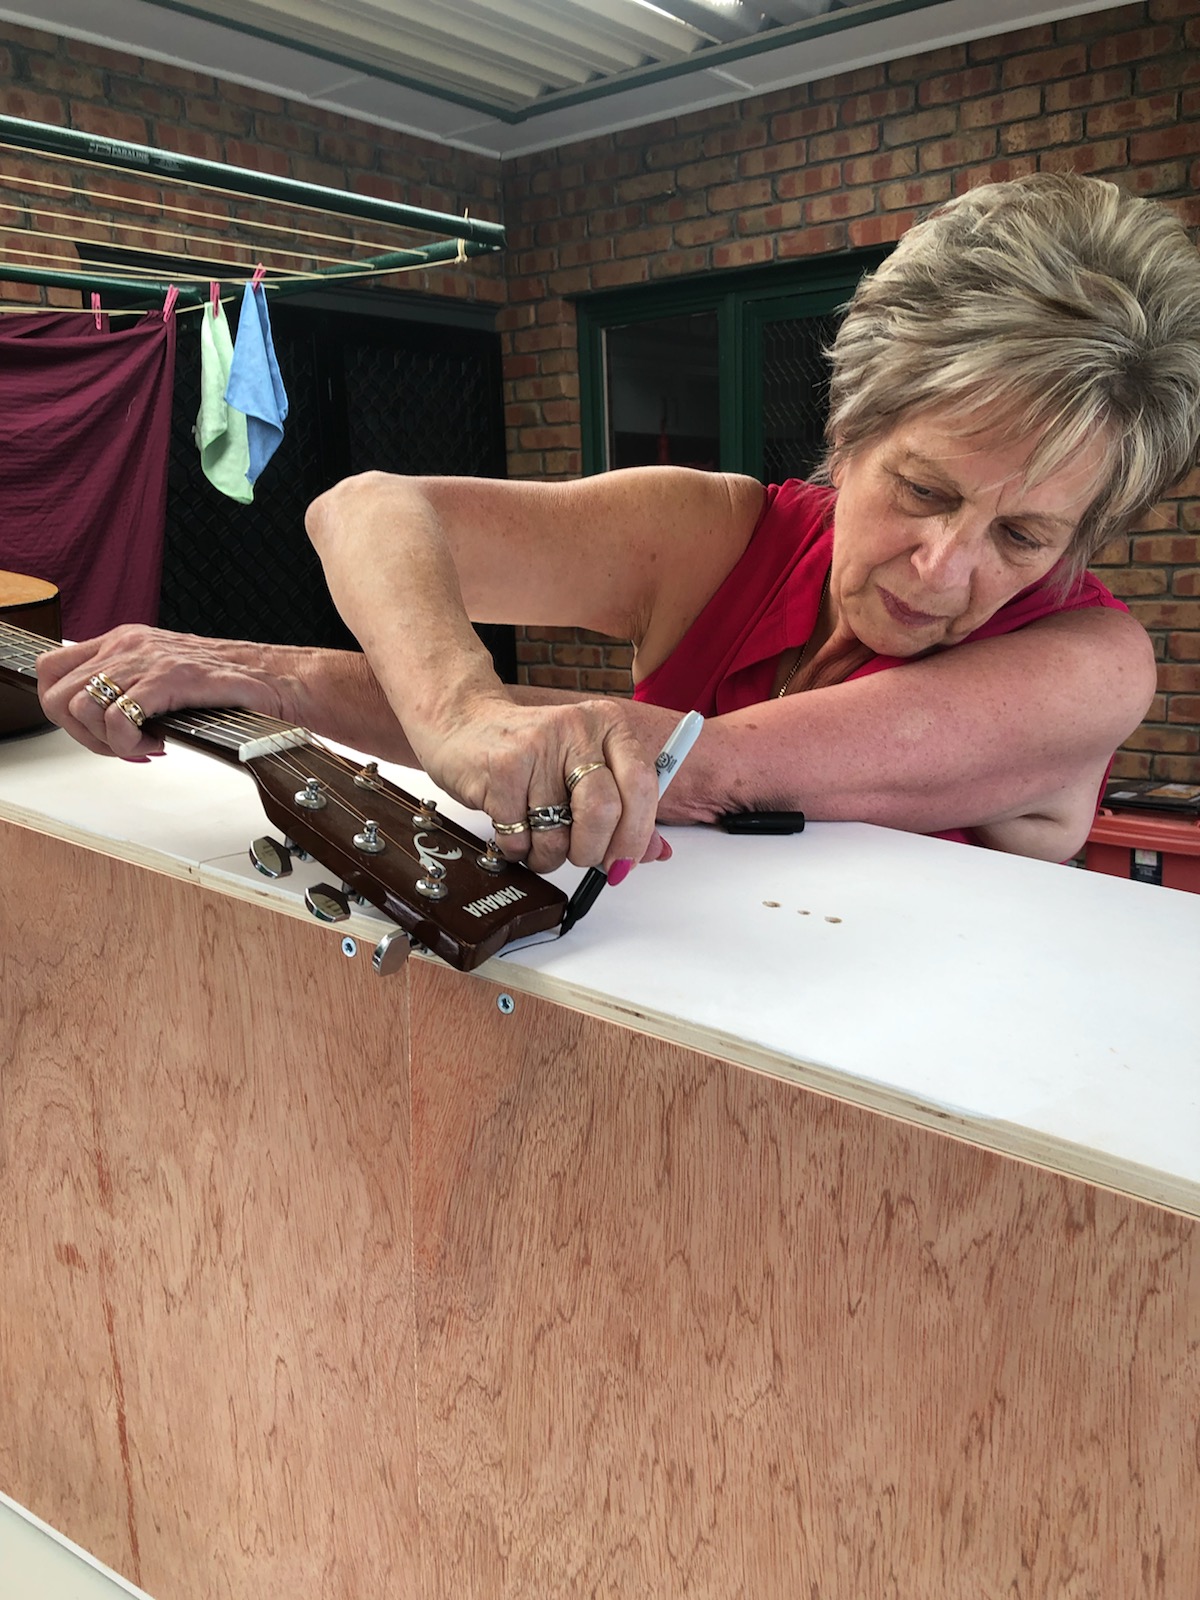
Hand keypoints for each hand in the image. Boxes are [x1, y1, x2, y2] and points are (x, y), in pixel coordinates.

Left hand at [36, 625, 288, 759]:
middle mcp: (129, 645)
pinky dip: (129, 743)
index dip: (63, 711)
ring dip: (107, 740)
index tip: (95, 732)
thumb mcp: (166, 676)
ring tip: (142, 744)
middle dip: (82, 733)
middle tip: (119, 745)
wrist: (281, 680)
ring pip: (82, 706)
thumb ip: (131, 689)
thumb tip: (99, 724)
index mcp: (123, 641)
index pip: (51, 670)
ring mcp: (148, 659)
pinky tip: (157, 743)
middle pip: (57, 693)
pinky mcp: (171, 678)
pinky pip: (119, 717)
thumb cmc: (232, 686)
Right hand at [416, 692, 663, 873]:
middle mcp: (576, 730)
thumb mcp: (585, 768)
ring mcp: (536, 747)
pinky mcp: (501, 769)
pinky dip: (518, 849)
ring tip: (538, 837)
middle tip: (580, 855)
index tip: (624, 862)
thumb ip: (626, 810)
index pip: (643, 785)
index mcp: (609, 726)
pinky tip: (512, 825)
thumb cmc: (531, 751)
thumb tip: (656, 853)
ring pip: (558, 835)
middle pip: (604, 811)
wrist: (463, 723)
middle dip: (592, 851)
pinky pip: (520, 838)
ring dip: (549, 855)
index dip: (636, 835)